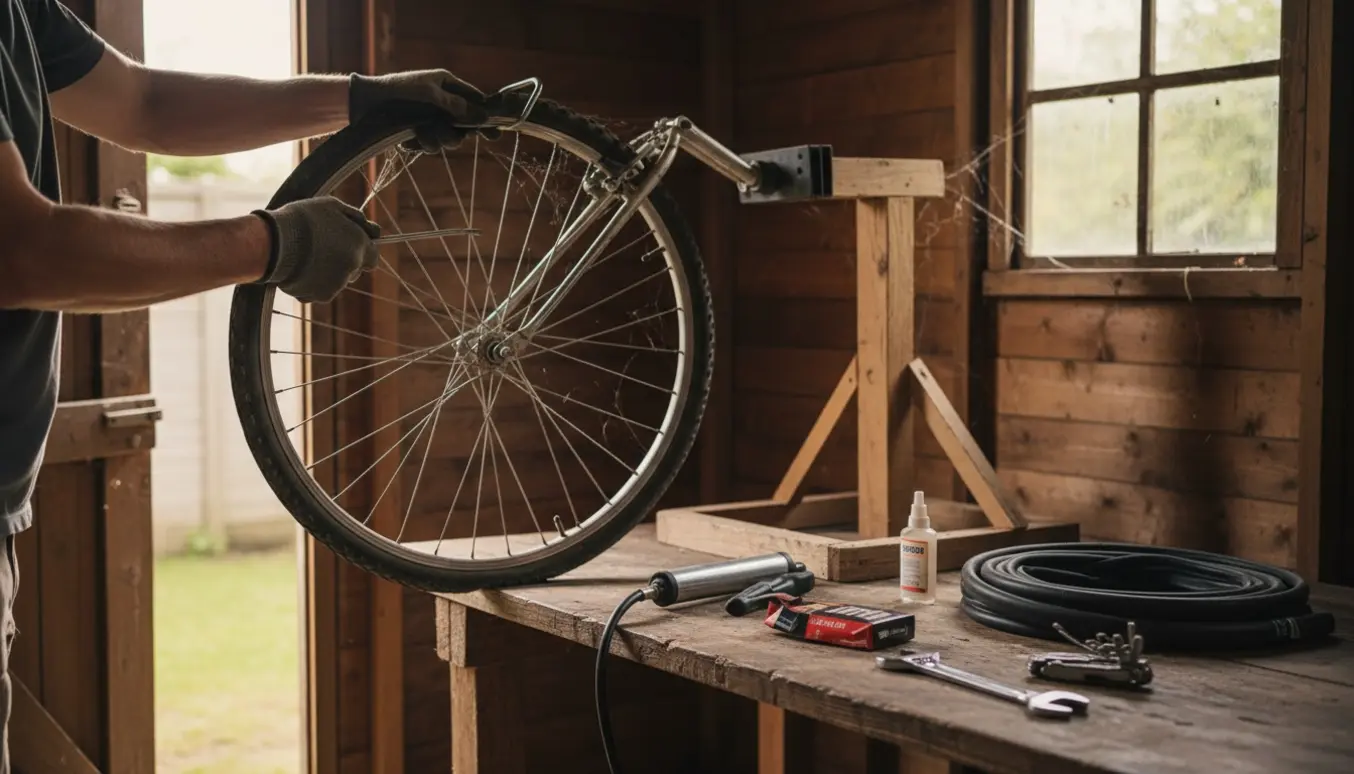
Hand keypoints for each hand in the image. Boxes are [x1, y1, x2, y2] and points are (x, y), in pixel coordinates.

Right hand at [252, 197, 380, 303]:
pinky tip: (299, 270)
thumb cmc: (302, 219)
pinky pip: (320, 291)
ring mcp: (337, 284)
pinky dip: (313, 284)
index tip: (349, 247)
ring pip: (337, 281)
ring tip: (306, 258)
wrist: (275, 242)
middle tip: (322, 250)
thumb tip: (372, 229)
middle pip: (355, 270)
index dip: (362, 252)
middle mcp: (352, 267)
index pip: (373, 258)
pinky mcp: (320, 296)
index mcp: (359, 246)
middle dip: (344, 262)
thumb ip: (356, 218)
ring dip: (328, 273)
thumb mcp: (332, 206)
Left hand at [348, 69, 500, 151]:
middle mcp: (441, 104)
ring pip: (447, 139)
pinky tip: (409, 139)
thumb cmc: (398, 90)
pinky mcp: (416, 134)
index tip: (495, 133)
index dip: (485, 116)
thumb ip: (456, 105)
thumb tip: (481, 115)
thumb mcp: (430, 93)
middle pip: (463, 126)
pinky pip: (428, 145)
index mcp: (446, 86)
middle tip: (452, 135)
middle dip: (457, 133)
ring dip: (438, 140)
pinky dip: (421, 144)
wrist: (365, 103)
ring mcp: (429, 120)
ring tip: (423, 135)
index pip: (474, 101)